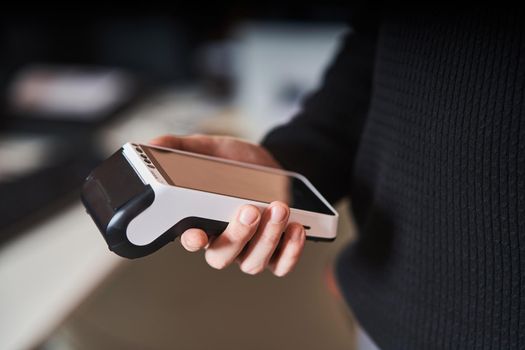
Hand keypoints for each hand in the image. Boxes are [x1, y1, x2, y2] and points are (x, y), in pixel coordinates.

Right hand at [149, 134, 305, 276]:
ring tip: (279, 209)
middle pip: (222, 256)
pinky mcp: (277, 251)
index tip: (197, 233)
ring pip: (252, 262)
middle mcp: (225, 240)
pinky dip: (290, 251)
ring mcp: (250, 249)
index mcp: (203, 220)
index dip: (192, 241)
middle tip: (250, 210)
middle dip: (237, 236)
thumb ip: (182, 148)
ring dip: (267, 238)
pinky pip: (282, 264)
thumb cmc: (238, 162)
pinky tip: (295, 228)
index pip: (191, 239)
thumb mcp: (210, 149)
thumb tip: (154, 144)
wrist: (276, 167)